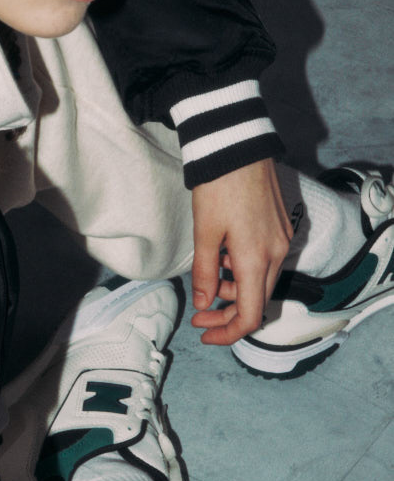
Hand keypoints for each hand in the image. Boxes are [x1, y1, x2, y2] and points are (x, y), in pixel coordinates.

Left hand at [190, 158, 293, 345]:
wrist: (238, 146)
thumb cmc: (218, 187)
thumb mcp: (204, 233)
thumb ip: (205, 273)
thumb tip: (205, 303)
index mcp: (257, 259)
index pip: (250, 315)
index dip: (228, 332)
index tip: (204, 334)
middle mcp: (276, 254)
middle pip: (257, 301)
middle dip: (228, 314)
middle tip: (199, 316)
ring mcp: (282, 240)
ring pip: (261, 281)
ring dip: (236, 291)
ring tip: (208, 283)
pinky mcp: (280, 227)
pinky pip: (265, 261)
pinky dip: (244, 271)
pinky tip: (223, 260)